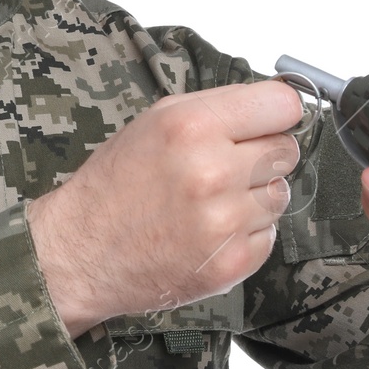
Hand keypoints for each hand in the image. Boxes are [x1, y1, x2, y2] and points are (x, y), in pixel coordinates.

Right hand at [28, 79, 302, 335]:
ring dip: (254, 197)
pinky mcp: (231, 263)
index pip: (284, 105)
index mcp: (193, 126)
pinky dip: (246, 234)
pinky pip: (268, 236)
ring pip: (280, 195)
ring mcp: (224, 222)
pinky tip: (209, 231)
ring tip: (211, 202)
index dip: (276, 113)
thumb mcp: (155, 121)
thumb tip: (277, 105)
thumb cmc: (117, 182)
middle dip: (262, 155)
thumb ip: (218, 107)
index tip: (267, 122)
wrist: (81, 251)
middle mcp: (212, 171)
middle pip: (287, 150)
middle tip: (227, 166)